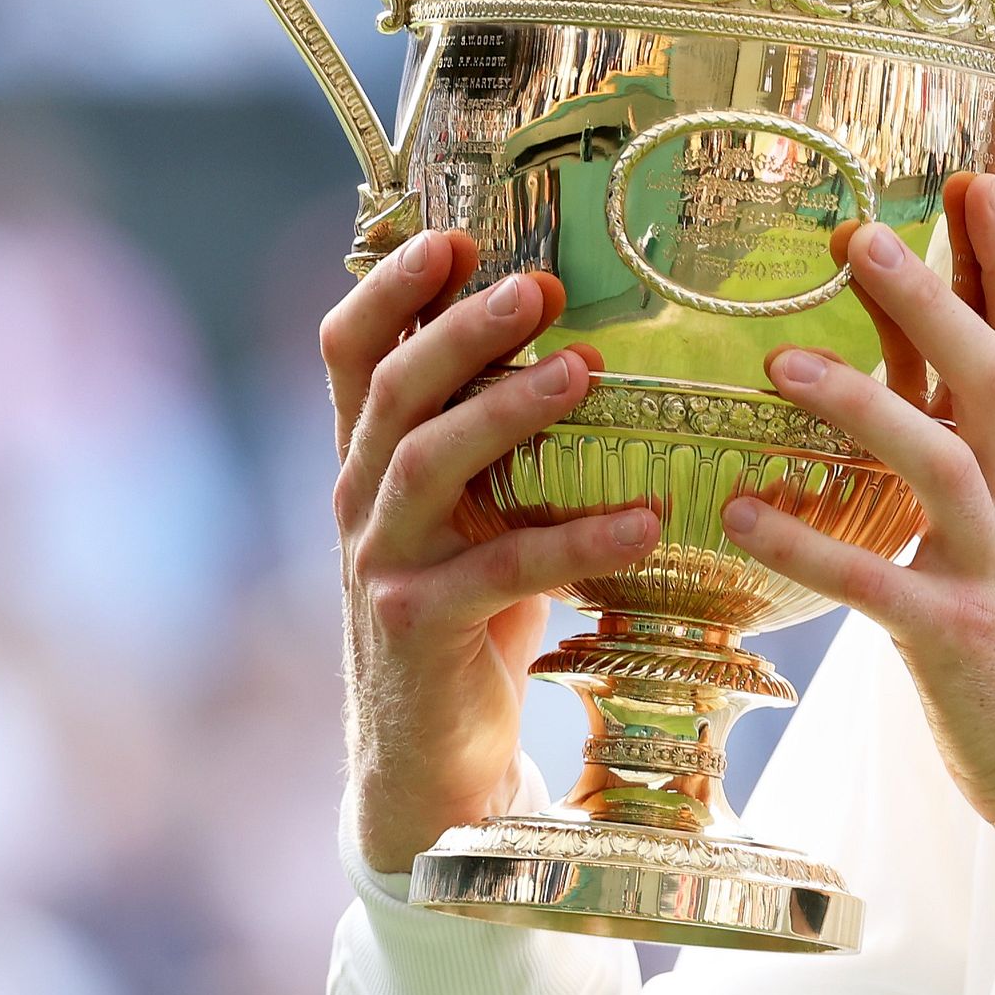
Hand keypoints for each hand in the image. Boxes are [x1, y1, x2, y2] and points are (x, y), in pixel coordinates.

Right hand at [322, 231, 664, 873]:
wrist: (429, 758)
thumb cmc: (473, 612)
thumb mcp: (479, 511)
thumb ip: (502, 439)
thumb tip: (592, 339)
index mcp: (369, 458)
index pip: (351, 350)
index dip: (389, 287)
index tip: (451, 236)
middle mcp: (360, 500)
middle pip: (392, 391)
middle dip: (460, 329)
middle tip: (534, 286)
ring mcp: (382, 564)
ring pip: (427, 465)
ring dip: (505, 410)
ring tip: (583, 371)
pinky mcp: (418, 628)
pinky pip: (500, 571)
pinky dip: (574, 541)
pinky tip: (643, 521)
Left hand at [724, 172, 994, 883]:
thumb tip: (954, 416)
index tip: (974, 182)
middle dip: (936, 297)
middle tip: (863, 233)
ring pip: (940, 460)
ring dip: (862, 403)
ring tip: (778, 363)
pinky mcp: (956, 644)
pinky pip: (873, 584)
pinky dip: (805, 544)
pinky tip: (736, 515)